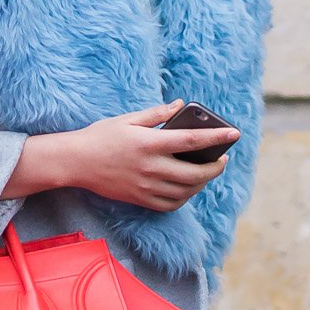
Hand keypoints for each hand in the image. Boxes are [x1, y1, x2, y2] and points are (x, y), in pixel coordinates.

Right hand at [1, 100, 239, 210]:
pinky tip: (187, 188)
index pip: (192, 140)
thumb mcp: (128, 119)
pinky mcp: (140, 199)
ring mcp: (146, 187)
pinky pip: (170, 205)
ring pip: (186, 191)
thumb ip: (157, 114)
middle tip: (221, 159)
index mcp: (149, 143)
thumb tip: (181, 105)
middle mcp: (150, 167)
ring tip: (206, 173)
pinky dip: (184, 198)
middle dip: (215, 167)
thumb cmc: (101, 136)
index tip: (234, 134)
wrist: (75, 162)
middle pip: (195, 173)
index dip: (216, 137)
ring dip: (202, 183)